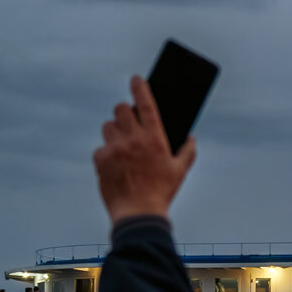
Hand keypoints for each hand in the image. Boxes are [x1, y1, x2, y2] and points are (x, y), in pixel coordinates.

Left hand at [93, 76, 195, 222]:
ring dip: (115, 130)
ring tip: (122, 143)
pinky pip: (101, 147)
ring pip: (108, 126)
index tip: (136, 79)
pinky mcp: (100, 159)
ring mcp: (114, 148)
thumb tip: (191, 138)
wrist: (137, 213)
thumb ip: (188, 151)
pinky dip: (107, 153)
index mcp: (154, 138)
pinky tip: (116, 164)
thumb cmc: (162, 192)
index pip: (146, 103)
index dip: (140, 87)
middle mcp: (133, 139)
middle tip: (129, 119)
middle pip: (121, 109)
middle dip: (125, 111)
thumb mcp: (180, 171)